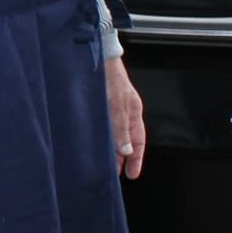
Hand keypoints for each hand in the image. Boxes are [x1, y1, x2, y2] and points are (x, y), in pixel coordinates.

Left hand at [104, 57, 145, 178]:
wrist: (97, 58)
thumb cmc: (111, 77)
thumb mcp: (118, 105)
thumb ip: (121, 128)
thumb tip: (126, 151)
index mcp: (134, 112)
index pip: (138, 141)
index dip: (136, 159)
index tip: (132, 174)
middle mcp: (123, 113)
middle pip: (125, 141)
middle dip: (121, 158)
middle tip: (115, 175)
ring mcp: (110, 110)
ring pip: (112, 135)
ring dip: (109, 150)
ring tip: (103, 165)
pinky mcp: (98, 108)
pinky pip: (100, 127)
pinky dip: (98, 138)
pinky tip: (92, 146)